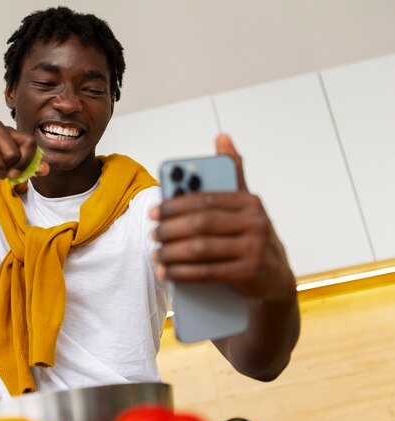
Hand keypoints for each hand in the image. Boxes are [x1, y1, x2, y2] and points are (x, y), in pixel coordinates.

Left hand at [150, 134, 294, 301]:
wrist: (275, 276)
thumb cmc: (250, 236)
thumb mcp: (244, 204)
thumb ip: (231, 173)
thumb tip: (222, 137)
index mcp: (249, 201)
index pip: (204, 200)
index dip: (175, 205)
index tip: (154, 212)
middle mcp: (255, 222)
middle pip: (201, 224)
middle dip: (171, 229)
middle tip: (152, 234)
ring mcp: (254, 248)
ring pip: (202, 249)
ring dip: (173, 253)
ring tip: (157, 255)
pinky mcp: (250, 273)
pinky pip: (208, 272)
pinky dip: (183, 273)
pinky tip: (168, 273)